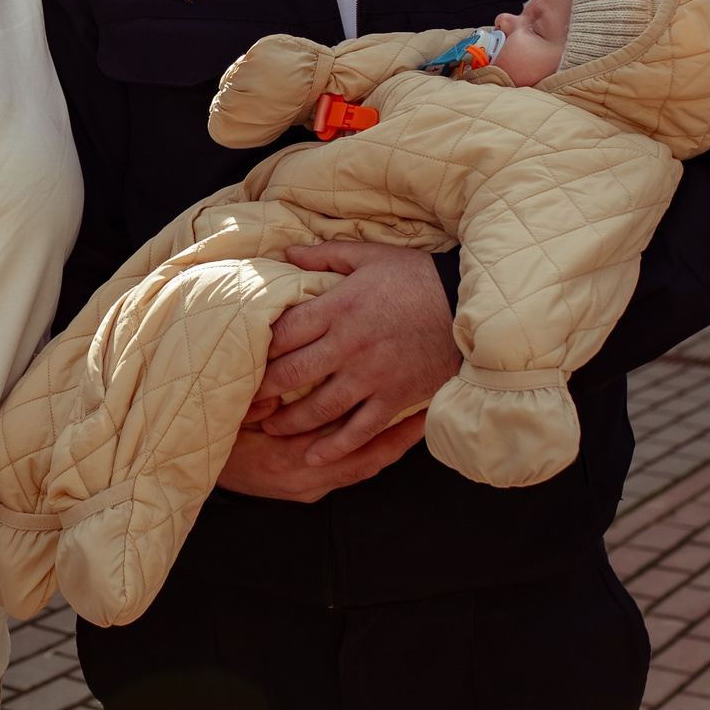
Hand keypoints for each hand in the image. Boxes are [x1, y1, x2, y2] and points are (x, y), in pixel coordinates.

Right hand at [216, 410, 428, 501]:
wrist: (186, 469)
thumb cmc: (210, 433)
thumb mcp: (229, 417)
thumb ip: (257, 406)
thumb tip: (275, 396)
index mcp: (290, 462)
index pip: (351, 449)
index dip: (384, 431)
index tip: (410, 402)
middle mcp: (306, 481)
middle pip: (366, 462)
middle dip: (399, 439)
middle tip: (429, 409)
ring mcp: (307, 488)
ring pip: (361, 468)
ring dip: (389, 445)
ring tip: (418, 419)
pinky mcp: (305, 487)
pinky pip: (348, 469)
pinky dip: (369, 450)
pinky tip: (384, 430)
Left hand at [256, 242, 462, 466]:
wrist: (467, 303)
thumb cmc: (415, 276)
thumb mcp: (368, 257)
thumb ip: (325, 256)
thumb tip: (288, 253)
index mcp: (339, 306)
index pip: (285, 332)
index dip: (259, 350)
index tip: (243, 361)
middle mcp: (350, 344)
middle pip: (294, 373)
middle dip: (264, 392)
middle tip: (245, 403)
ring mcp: (374, 374)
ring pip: (321, 407)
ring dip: (291, 422)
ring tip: (271, 429)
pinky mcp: (396, 396)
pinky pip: (361, 428)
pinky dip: (335, 446)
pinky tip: (314, 456)